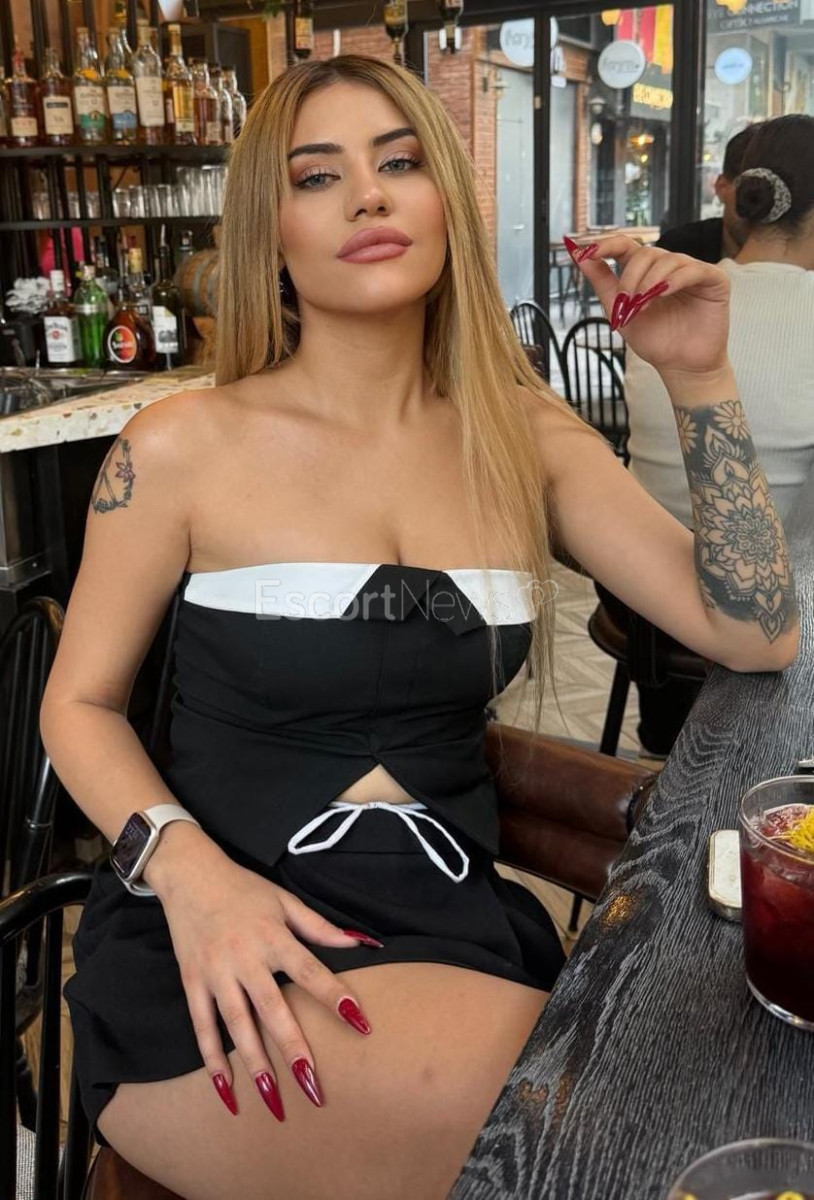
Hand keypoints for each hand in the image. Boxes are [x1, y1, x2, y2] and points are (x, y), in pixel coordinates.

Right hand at [158, 849, 379, 1121]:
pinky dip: (212, 1058)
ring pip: (237, 1024)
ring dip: (255, 1063)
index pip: (311, 970)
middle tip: (314, 1085)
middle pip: (273, 1008)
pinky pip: (202, 1025)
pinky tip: (225, 1088)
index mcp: (273, 936)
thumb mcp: (284, 900)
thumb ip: (319, 926)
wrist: (190, 875)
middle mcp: (245, 957)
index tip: (360, 1022)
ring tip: (273, 1100)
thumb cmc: (244, 889)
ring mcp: (216, 972)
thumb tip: (359, 943)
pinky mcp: (192, 982)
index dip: (335, 996)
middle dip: (293, 1048)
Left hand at [564, 234, 730, 379]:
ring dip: (649, 282)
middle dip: (630, 277)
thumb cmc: (654, 340)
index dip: (606, 244)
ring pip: (667, 260)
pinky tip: (663, 293)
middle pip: (645, 253)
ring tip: (642, 306)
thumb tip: (578, 254)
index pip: (625, 246)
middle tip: (626, 302)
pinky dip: (675, 280)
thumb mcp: (619, 311)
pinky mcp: (714, 280)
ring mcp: (691, 271)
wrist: (680, 365)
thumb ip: (601, 282)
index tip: (587, 251)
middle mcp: (668, 266)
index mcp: (644, 271)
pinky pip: (693, 269)